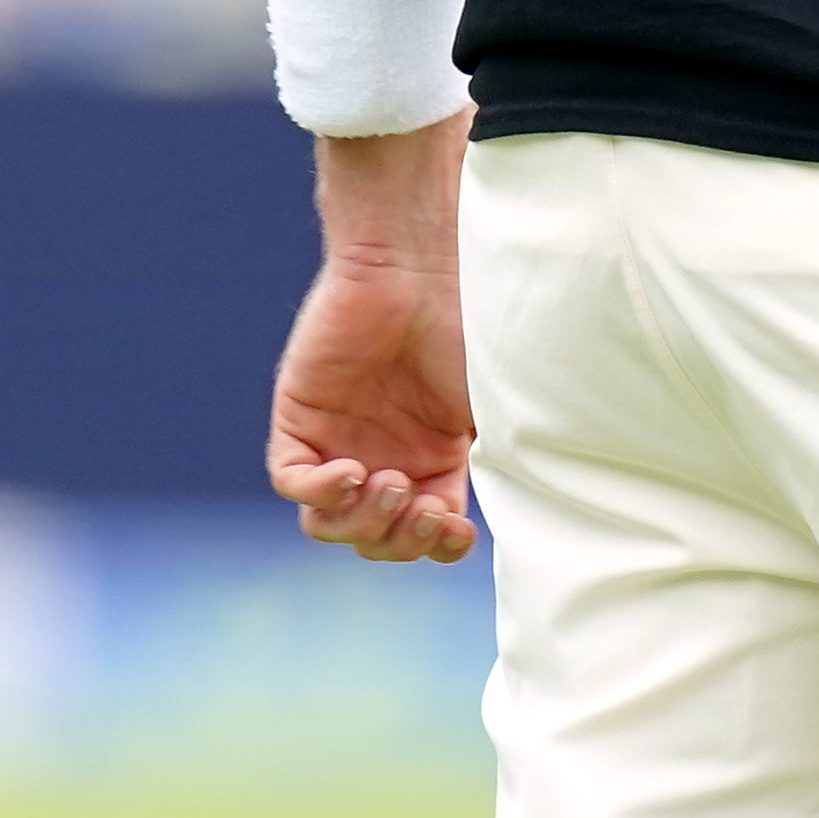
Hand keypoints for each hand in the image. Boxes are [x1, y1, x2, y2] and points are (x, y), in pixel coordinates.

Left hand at [271, 256, 478, 562]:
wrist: (419, 269)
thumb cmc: (468, 330)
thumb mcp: (498, 410)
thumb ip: (502, 470)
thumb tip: (525, 525)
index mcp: (432, 462)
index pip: (422, 537)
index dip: (437, 548)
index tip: (458, 527)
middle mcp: (383, 455)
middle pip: (374, 539)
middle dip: (401, 539)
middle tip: (423, 504)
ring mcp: (337, 439)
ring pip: (329, 524)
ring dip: (363, 523)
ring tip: (390, 482)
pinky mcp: (299, 417)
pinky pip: (293, 481)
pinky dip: (321, 493)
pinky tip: (353, 472)